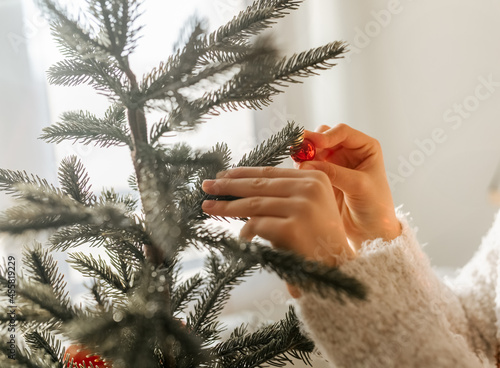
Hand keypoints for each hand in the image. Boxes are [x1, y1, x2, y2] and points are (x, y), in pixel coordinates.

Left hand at [201, 167, 355, 296]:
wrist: (341, 267)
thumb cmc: (321, 238)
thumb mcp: (308, 206)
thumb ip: (284, 193)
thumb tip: (241, 186)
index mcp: (314, 178)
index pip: (270, 173)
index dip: (243, 173)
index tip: (224, 175)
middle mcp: (309, 188)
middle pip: (258, 185)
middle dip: (228, 185)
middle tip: (207, 186)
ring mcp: (301, 206)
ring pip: (253, 204)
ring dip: (227, 206)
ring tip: (208, 207)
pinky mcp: (292, 227)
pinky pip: (258, 225)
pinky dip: (245, 231)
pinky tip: (239, 238)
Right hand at [297, 124, 400, 248]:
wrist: (371, 233)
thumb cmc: (375, 207)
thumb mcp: (359, 186)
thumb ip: (334, 172)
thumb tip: (305, 164)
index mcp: (366, 147)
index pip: (342, 132)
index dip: (325, 135)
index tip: (312, 144)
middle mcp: (349, 151)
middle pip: (324, 136)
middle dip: (311, 143)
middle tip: (298, 153)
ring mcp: (334, 163)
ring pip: (313, 150)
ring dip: (304, 154)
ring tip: (298, 165)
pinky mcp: (323, 177)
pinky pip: (308, 165)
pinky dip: (301, 166)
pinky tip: (298, 173)